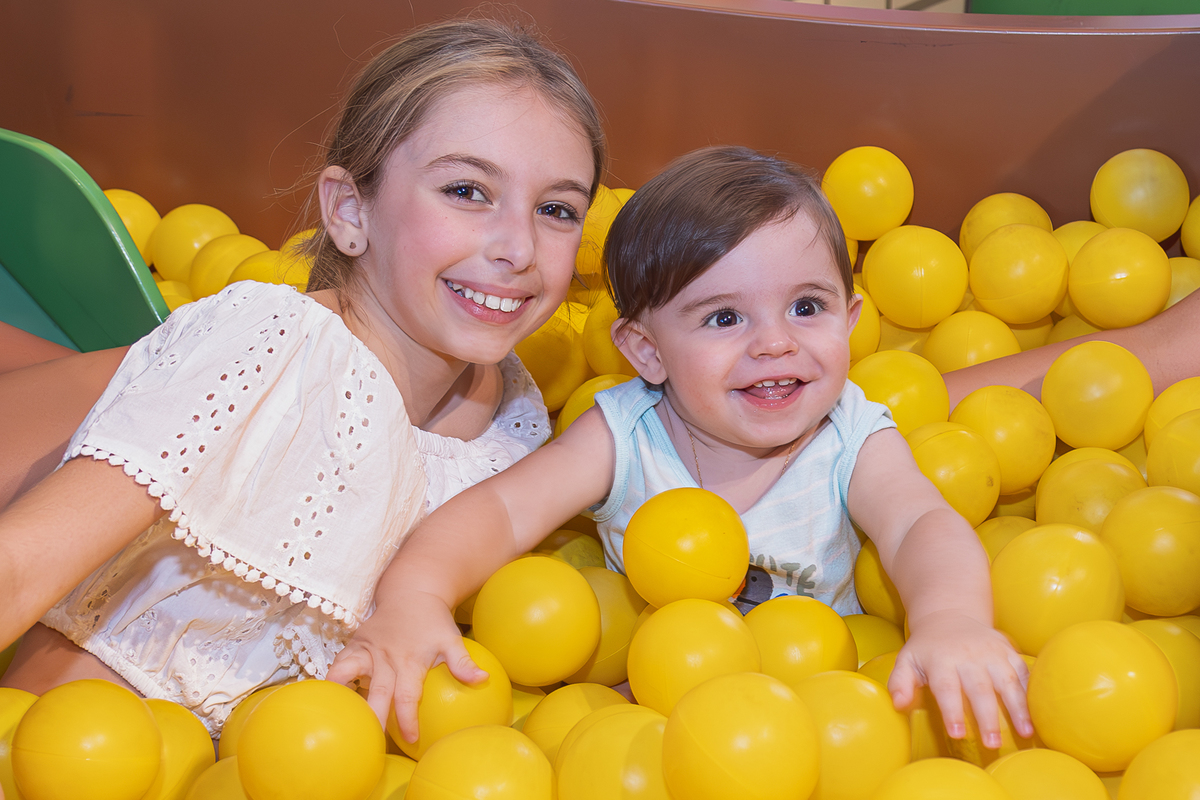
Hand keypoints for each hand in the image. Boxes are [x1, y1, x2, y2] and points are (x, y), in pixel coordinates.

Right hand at [326, 589, 487, 741]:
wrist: (411, 591)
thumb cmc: (433, 621)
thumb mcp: (452, 639)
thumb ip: (463, 662)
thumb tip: (482, 679)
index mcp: (410, 661)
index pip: (407, 696)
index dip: (408, 719)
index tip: (412, 739)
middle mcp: (386, 658)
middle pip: (377, 693)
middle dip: (373, 718)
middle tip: (369, 741)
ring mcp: (367, 650)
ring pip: (346, 674)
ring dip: (341, 694)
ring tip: (336, 717)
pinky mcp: (354, 644)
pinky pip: (339, 664)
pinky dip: (332, 680)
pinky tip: (330, 698)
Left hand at [887, 609, 1031, 748]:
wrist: (949, 614)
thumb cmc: (927, 648)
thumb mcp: (906, 660)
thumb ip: (900, 683)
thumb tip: (898, 704)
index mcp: (941, 660)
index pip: (946, 687)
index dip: (952, 711)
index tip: (957, 734)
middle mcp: (968, 655)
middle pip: (980, 688)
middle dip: (987, 717)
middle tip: (992, 744)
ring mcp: (991, 652)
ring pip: (1008, 680)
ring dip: (1018, 708)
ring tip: (1025, 733)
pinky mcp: (1008, 650)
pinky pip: (1023, 671)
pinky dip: (1031, 692)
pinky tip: (1037, 714)